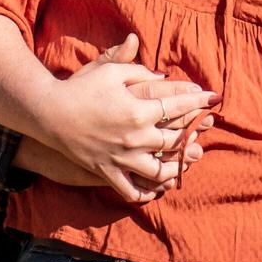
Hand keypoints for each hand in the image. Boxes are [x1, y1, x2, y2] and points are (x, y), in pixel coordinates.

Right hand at [33, 33, 216, 202]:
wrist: (48, 113)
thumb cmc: (80, 87)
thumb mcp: (109, 70)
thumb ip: (138, 70)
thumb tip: (162, 74)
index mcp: (139, 110)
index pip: (177, 106)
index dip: (197, 100)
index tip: (212, 97)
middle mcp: (135, 137)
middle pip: (175, 141)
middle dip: (194, 134)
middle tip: (205, 129)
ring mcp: (122, 158)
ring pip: (159, 172)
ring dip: (177, 168)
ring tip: (187, 160)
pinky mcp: (107, 171)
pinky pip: (131, 189)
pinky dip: (146, 192)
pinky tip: (157, 188)